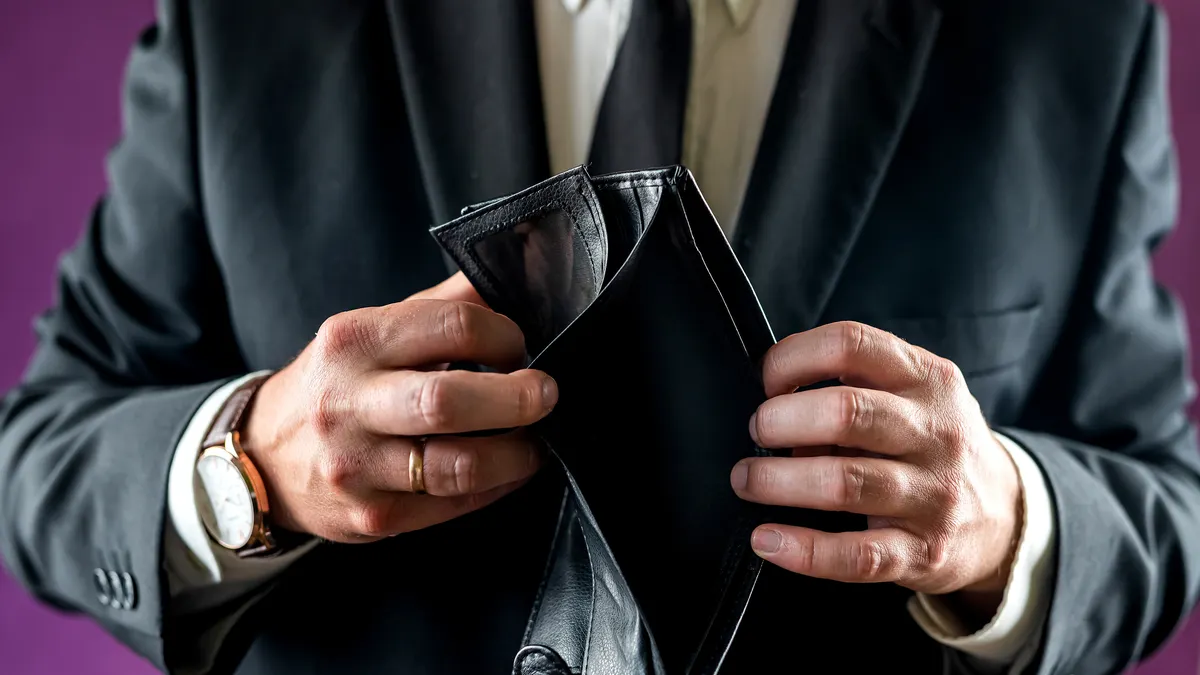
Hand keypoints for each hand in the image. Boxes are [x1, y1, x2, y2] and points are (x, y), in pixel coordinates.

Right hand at [241, 273, 556, 542]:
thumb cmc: (337, 384)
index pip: (454, 326)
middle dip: (518, 398)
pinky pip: (454, 505)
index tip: (519, 347)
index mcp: (354, 340)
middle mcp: (348, 403)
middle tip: (546, 394)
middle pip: (449, 402)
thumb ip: (443, 306)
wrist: (262, 458)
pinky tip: (508, 469)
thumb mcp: (373, 330)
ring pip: (460, 466)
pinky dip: (497, 486)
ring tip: (534, 439)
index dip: (505, 336)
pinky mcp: (372, 518)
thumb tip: (516, 277)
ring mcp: (357, 467)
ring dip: (517, 453)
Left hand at [731, 321, 1021, 612]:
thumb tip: (771, 396)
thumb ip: (853, 383)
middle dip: (781, 420)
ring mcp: (934, 494)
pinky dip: (804, 549)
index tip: (767, 380)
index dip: (793, 358)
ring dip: (778, 482)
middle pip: (845, 412)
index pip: (850, 344)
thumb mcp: (912, 394)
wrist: (1004, 514)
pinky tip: (768, 540)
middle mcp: (935, 431)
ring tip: (748, 480)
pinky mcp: (925, 551)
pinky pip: (857, 555)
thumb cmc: (931, 443)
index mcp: (926, 378)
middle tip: (757, 431)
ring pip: (844, 483)